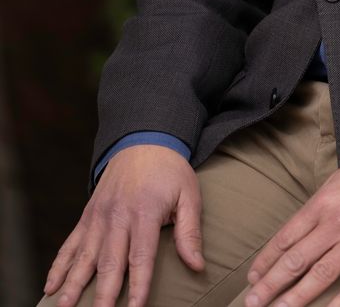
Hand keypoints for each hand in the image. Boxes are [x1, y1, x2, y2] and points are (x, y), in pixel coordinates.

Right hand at [43, 146, 203, 306]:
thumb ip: (190, 232)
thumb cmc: (170, 171)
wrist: (144, 140)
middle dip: (103, 294)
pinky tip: (50, 285)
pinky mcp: (87, 215)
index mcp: (144, 212)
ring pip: (85, 256)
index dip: (139, 286)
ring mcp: (99, 216)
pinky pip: (71, 243)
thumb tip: (197, 265)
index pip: (141, 257)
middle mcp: (117, 216)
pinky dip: (60, 265)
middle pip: (109, 262)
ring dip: (73, 284)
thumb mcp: (189, 194)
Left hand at [245, 149, 339, 306]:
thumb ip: (322, 203)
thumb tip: (303, 224)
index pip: (287, 236)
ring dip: (296, 298)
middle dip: (271, 283)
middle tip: (252, 301)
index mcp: (324, 202)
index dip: (267, 259)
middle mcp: (336, 223)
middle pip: (297, 259)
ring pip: (320, 275)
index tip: (253, 276)